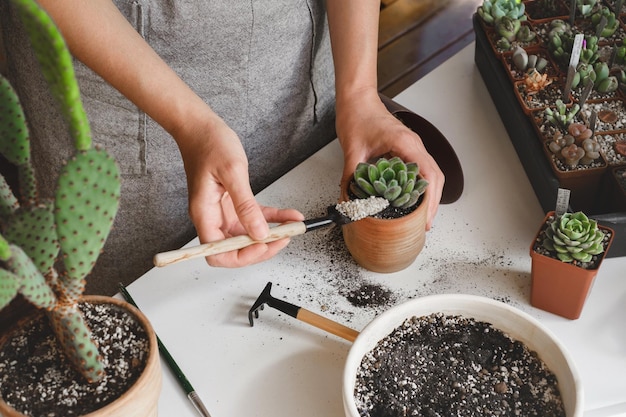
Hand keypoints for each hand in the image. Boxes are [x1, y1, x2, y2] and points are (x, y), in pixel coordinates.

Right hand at [176, 114, 303, 266]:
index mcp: (204, 213)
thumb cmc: (208, 144)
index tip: (263, 245)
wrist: (200, 127)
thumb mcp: (232, 173)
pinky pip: (253, 217)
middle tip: (283, 238)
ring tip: (291, 228)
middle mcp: (212, 217)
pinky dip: (271, 219)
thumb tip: (259, 232)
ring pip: (247, 235)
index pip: (217, 253)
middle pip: (234, 249)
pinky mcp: (232, 203)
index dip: (241, 256)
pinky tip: (287, 216)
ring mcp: (222, 212)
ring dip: (270, 234)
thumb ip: (246, 205)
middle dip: (260, 247)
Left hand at [336, 89, 443, 229]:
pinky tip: (411, 198)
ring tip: (421, 215)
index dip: (430, 199)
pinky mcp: (406, 148)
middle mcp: (414, 145)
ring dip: (429, 195)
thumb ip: (351, 177)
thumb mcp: (352, 149)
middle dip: (433, 202)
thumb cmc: (357, 116)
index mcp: (406, 144)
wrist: (356, 99)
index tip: (426, 217)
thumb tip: (349, 200)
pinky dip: (420, 186)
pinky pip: (419, 169)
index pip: (429, 175)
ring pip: (430, 173)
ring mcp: (412, 147)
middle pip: (435, 177)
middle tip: (425, 223)